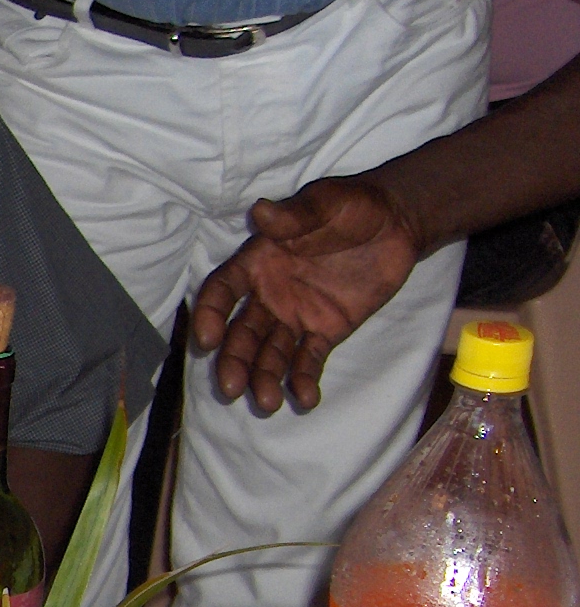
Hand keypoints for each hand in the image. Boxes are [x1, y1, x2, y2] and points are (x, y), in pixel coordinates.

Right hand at [189, 178, 425, 414]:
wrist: (398, 222)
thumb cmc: (353, 205)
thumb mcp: (326, 202)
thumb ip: (295, 214)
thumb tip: (260, 211)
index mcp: (258, 263)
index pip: (222, 291)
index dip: (210, 315)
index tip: (207, 340)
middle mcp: (269, 295)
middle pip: (241, 334)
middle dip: (234, 362)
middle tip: (232, 389)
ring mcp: (296, 317)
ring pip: (270, 354)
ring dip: (264, 379)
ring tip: (268, 404)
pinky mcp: (325, 332)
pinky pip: (309, 360)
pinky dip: (303, 381)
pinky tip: (305, 400)